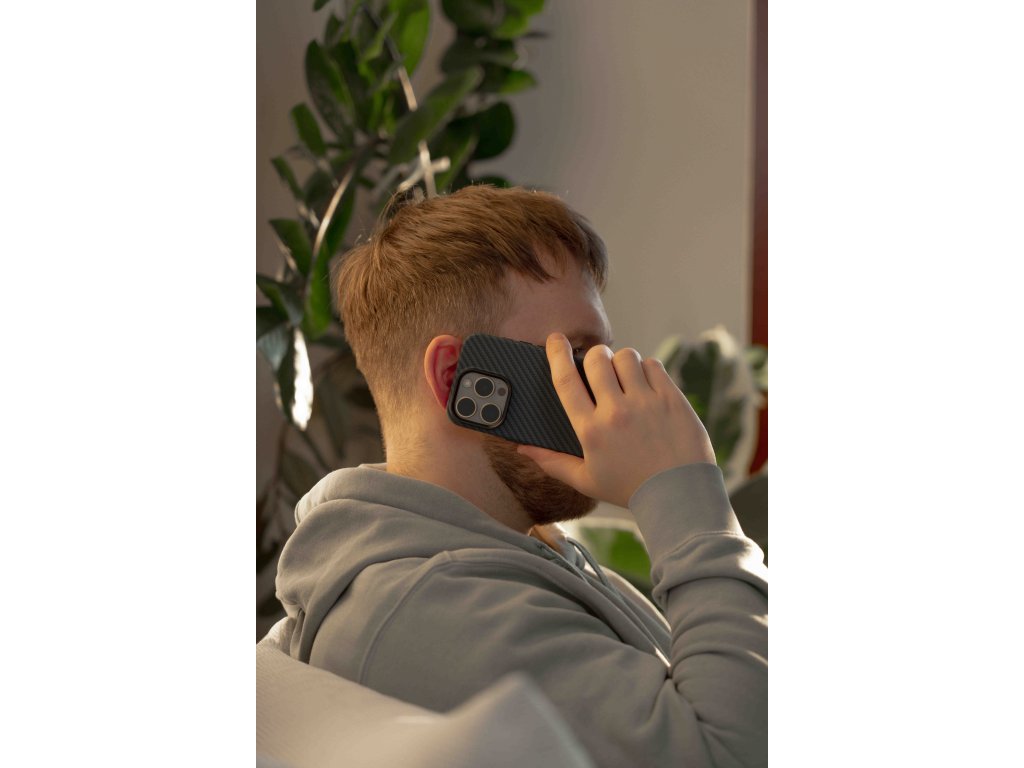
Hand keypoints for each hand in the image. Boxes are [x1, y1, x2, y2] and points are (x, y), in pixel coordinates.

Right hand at [517, 333, 715, 507]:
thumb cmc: (629, 489)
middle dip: (594, 356)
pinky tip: (646, 384)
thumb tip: (522, 449)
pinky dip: (647, 369)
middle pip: (596, 360)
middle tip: (599, 365)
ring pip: (626, 356)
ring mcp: (646, 403)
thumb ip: (552, 462)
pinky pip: (653, 365)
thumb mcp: (586, 480)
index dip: (557, 354)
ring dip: (622, 361)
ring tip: (626, 376)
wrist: (679, 496)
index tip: (555, 340)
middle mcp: (616, 413)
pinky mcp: (671, 399)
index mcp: (591, 431)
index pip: (566, 381)